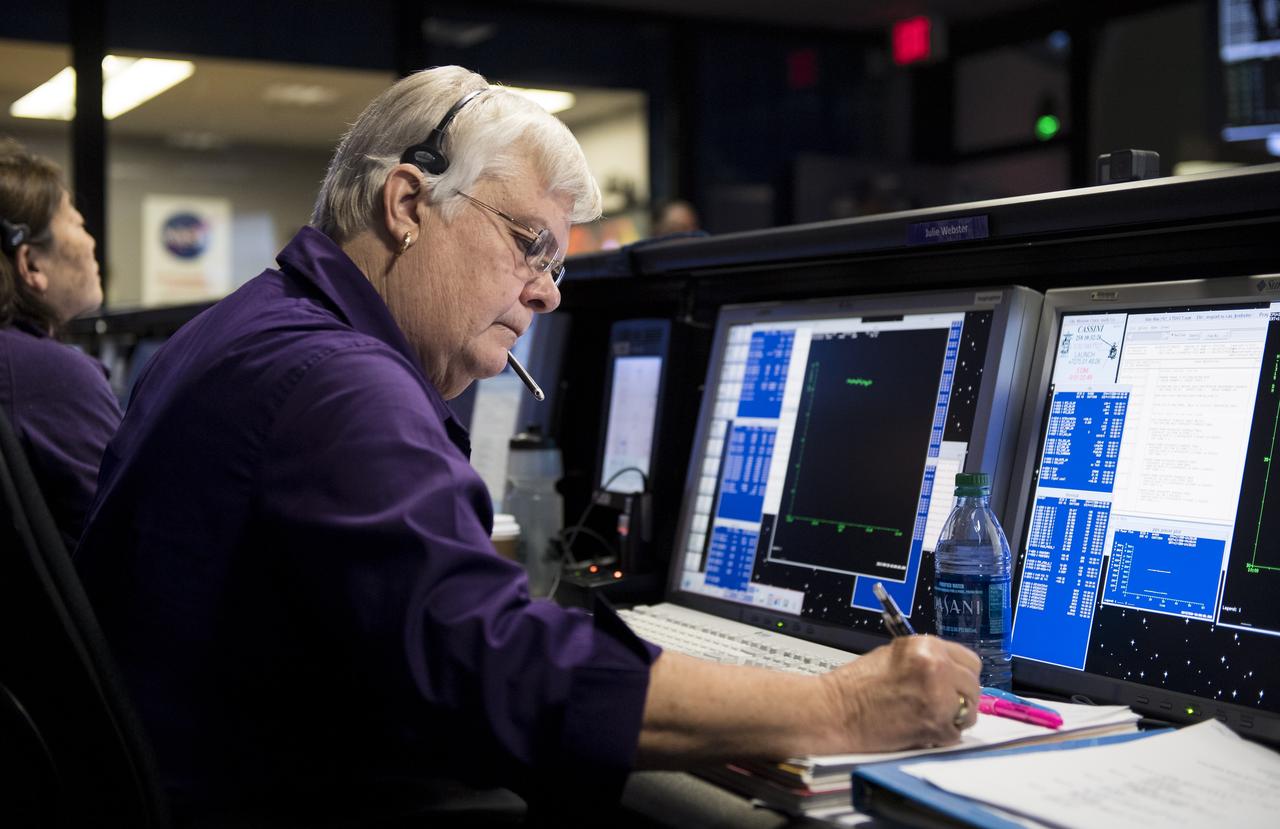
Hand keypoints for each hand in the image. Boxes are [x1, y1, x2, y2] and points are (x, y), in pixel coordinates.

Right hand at [817, 635, 981, 752]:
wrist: (835, 710)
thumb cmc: (857, 684)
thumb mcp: (895, 655)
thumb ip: (927, 659)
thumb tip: (952, 671)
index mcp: (926, 646)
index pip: (969, 661)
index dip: (960, 674)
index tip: (953, 683)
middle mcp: (937, 668)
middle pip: (973, 686)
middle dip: (960, 696)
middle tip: (940, 703)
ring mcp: (939, 699)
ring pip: (969, 712)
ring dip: (954, 717)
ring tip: (929, 716)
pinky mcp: (934, 726)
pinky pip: (955, 734)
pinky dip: (942, 735)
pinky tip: (921, 728)